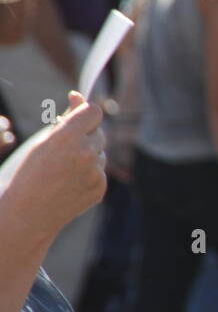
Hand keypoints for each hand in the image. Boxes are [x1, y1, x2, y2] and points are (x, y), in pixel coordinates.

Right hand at [1, 92, 105, 243]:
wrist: (23, 214)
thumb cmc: (25, 173)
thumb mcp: (40, 140)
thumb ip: (64, 118)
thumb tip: (78, 96)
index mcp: (66, 138)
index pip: (94, 112)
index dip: (85, 114)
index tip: (77, 118)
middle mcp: (85, 154)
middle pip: (99, 133)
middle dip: (85, 136)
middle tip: (62, 149)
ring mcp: (95, 173)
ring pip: (101, 153)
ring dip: (88, 156)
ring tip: (61, 170)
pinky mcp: (100, 188)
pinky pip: (99, 172)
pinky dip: (88, 174)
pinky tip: (67, 184)